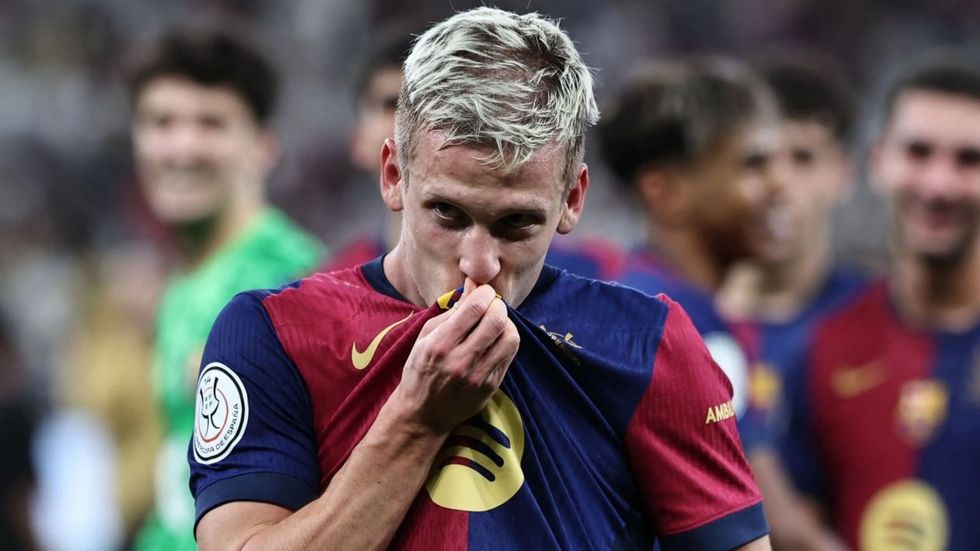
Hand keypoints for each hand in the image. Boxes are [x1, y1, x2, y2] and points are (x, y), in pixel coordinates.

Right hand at [391, 278, 519, 434]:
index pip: (475, 308)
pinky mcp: (491, 386)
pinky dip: (506, 341)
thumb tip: (473, 287)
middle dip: (498, 305)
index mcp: (439, 345)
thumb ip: (450, 312)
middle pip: (496, 320)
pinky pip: (509, 355)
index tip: (483, 291)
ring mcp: (478, 376)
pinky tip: (495, 340)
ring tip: (495, 324)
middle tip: (491, 306)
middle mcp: (460, 361)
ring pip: (510, 338)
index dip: (485, 293)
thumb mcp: (424, 338)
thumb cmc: (420, 371)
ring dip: (506, 324)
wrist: (423, 415)